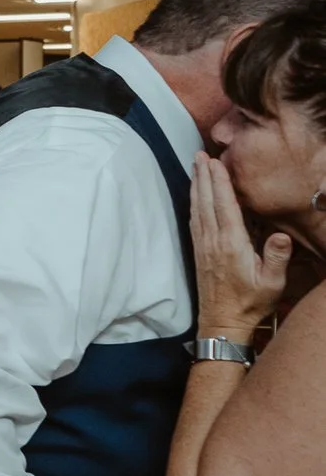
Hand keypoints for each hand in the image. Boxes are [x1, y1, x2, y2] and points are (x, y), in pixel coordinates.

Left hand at [193, 152, 290, 341]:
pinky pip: (194, 220)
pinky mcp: (199, 251)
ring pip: (197, 208)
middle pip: (207, 201)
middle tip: (200, 153)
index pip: (224, 206)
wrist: (222, 322)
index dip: (220, 183)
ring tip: (195, 166)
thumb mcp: (272, 283)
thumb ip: (276, 257)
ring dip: (197, 185)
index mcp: (231, 245)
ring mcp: (203, 245)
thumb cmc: (250, 303)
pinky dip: (194, 202)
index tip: (215, 162)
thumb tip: (281, 235)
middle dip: (204, 176)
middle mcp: (213, 241)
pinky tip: (195, 194)